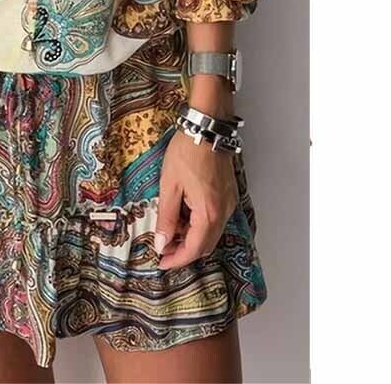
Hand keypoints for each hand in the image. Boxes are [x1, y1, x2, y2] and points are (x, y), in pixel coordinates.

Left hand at [154, 78, 238, 269]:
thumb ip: (167, 217)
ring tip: (170, 230)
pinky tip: (184, 215)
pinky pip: (215, 219)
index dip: (177, 259)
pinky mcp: (229, 194)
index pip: (195, 249)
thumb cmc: (186, 153)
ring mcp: (229, 203)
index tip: (161, 262)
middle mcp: (224, 212)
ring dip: (192, 237)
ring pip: (212, 233)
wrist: (207, 128)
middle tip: (163, 248)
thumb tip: (161, 243)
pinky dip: (200, 224)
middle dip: (184, 251)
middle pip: (206, 245)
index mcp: (209, 213)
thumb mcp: (169, 185)